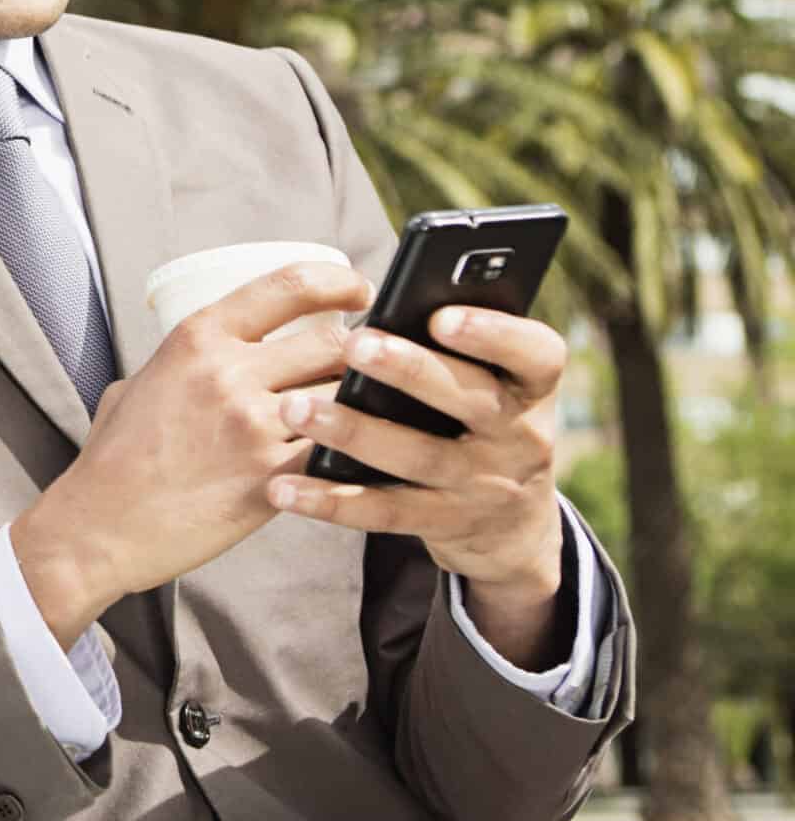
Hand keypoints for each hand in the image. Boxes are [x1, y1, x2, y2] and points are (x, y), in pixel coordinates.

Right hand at [11, 261, 371, 647]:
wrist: (98, 526)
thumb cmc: (113, 459)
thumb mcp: (137, 383)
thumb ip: (182, 362)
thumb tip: (211, 354)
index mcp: (197, 338)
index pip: (289, 285)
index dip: (338, 281)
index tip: (359, 290)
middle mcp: (228, 373)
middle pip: (334, 342)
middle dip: (362, 353)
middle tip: (371, 363)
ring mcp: (252, 426)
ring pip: (346, 398)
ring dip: (361, 405)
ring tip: (363, 415)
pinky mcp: (271, 479)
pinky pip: (337, 455)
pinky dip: (352, 455)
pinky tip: (354, 458)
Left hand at [266, 306, 567, 666]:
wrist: (511, 526)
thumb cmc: (481, 418)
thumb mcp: (494, 383)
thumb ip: (460, 346)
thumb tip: (397, 294)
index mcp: (532, 387)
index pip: (536, 355)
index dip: (494, 335)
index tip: (441, 316)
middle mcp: (520, 436)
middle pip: (469, 400)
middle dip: (410, 370)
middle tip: (353, 344)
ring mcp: (483, 486)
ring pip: (418, 457)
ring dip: (353, 432)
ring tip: (295, 407)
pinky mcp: (444, 524)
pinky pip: (383, 512)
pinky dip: (330, 500)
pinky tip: (283, 486)